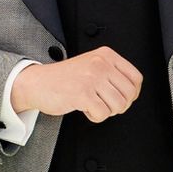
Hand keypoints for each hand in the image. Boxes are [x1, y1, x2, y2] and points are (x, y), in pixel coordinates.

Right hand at [10, 47, 141, 121]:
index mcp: (105, 55)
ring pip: (118, 106)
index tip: (121, 96)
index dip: (132, 93)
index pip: (136, 78)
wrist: (36, 82)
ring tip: (93, 104)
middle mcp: (100, 63)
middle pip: (129, 94)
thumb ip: (112, 72)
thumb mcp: (91, 65)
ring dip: (106, 111)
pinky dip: (95, 116)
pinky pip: (103, 114)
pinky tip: (85, 108)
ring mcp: (92, 78)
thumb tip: (133, 91)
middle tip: (104, 103)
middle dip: (119, 105)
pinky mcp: (83, 93)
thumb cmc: (63, 78)